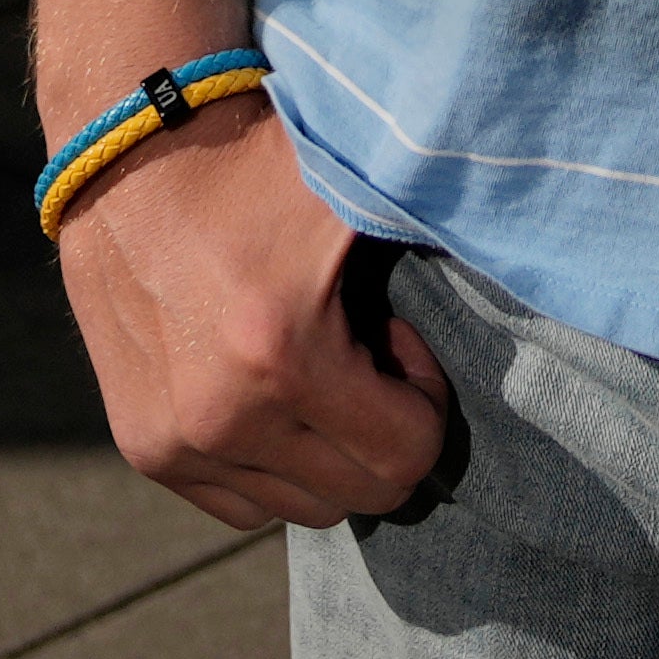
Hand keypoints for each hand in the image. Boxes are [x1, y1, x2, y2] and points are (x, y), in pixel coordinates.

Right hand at [49, 103, 447, 532]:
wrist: (127, 147)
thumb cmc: (256, 161)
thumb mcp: (353, 193)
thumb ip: (434, 241)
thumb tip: (531, 269)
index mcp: (282, 357)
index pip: (404, 458)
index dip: (422, 401)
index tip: (396, 340)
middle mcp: (220, 418)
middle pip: (359, 497)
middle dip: (381, 431)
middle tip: (361, 355)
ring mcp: (174, 442)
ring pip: (302, 510)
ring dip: (327, 452)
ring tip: (312, 367)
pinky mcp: (143, 448)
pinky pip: (241, 506)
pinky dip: (272, 464)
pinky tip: (266, 389)